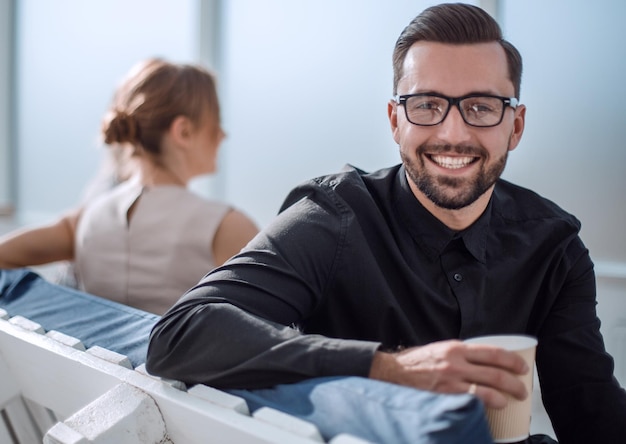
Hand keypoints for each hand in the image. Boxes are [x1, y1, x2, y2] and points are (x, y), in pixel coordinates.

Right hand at [368, 339, 528, 408]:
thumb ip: (460, 354)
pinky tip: (494, 409)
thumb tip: (482, 362)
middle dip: (515, 383)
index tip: (523, 367)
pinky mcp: (445, 396)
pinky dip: (487, 406)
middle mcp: (455, 362)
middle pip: (496, 372)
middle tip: (523, 389)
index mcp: (456, 348)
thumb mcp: (441, 349)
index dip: (513, 360)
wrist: (393, 372)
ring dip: (505, 397)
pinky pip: (472, 402)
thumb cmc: (417, 362)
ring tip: (511, 401)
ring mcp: (451, 381)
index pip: (493, 352)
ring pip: (488, 389)